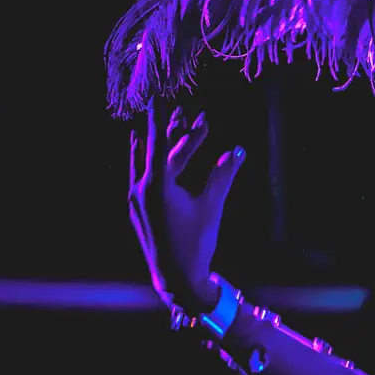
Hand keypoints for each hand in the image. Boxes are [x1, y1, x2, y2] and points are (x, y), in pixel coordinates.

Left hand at [128, 97, 245, 312]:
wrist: (177, 279)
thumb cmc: (196, 244)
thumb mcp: (211, 207)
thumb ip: (222, 176)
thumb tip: (237, 150)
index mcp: (156, 186)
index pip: (159, 141)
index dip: (161, 117)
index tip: (159, 95)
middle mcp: (141, 188)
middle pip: (160, 151)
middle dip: (179, 132)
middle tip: (193, 112)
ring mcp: (137, 198)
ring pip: (153, 163)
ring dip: (167, 145)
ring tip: (180, 124)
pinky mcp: (139, 207)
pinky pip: (144, 175)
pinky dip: (153, 160)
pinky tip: (147, 147)